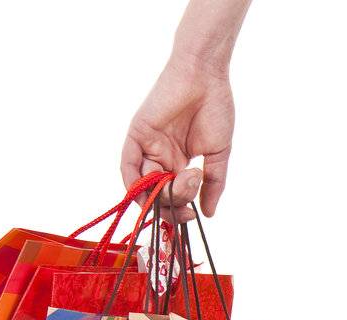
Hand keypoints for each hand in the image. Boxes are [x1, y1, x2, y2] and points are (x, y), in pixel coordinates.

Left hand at [121, 57, 234, 219]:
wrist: (206, 76)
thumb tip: (209, 213)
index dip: (180, 212)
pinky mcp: (137, 133)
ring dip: (163, 193)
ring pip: (145, 185)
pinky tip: (147, 190)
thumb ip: (213, 184)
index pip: (173, 197)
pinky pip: (127, 165)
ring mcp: (148, 146)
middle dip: (174, 202)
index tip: (194, 215)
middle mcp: (161, 157)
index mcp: (179, 163)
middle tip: (193, 188)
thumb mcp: (218, 154)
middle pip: (158, 196)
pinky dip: (133, 183)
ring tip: (187, 177)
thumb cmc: (216, 108)